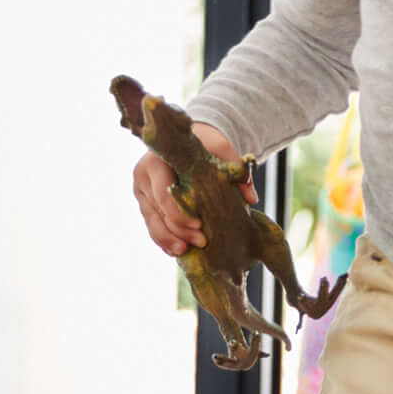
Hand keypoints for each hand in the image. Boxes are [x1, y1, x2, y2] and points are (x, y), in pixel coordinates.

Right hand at [133, 119, 246, 255]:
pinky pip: (153, 225)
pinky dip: (164, 239)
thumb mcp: (220, 148)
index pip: (163, 195)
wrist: (186, 142)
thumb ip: (235, 169)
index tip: (199, 225)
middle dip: (179, 231)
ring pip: (153, 223)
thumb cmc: (202, 143)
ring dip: (169, 240)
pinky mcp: (146, 203)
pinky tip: (177, 250)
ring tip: (185, 252)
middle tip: (202, 242)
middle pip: (158, 212)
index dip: (180, 214)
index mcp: (155, 162)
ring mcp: (142, 192)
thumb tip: (251, 198)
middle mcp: (144, 177)